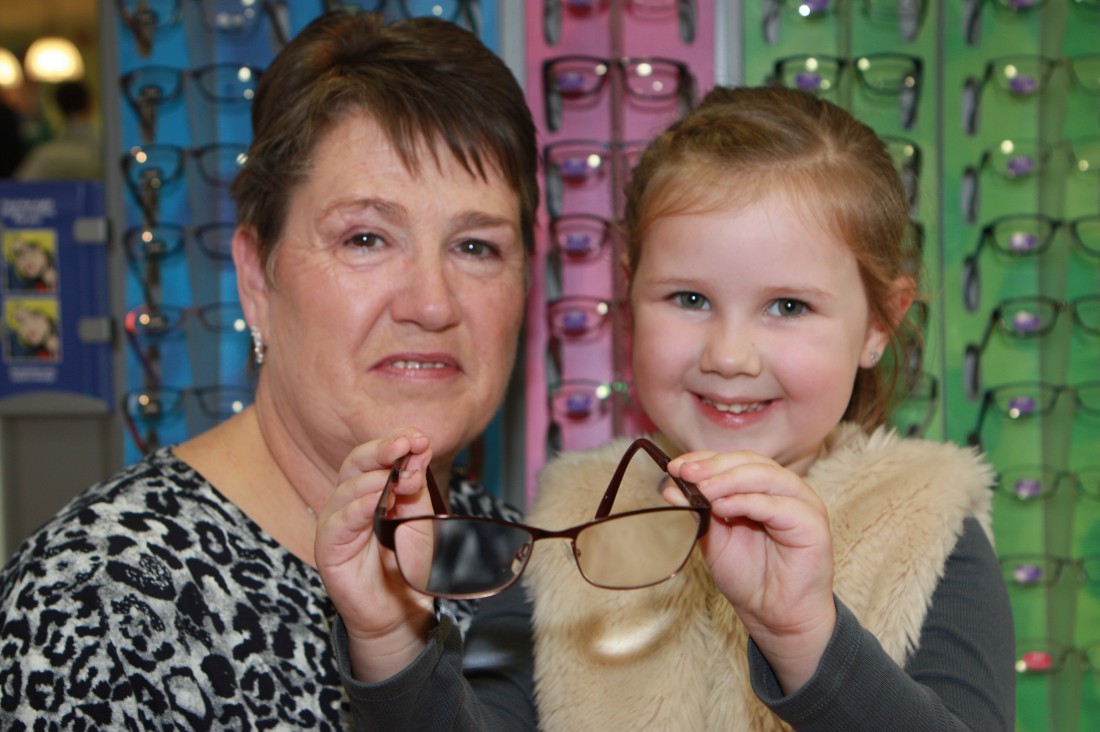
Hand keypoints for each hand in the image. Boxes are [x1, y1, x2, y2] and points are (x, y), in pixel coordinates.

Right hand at [314, 427, 434, 681]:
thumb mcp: (419, 518)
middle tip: (406, 443)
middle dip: (381, 450)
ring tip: (399, 474)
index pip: (374, 457)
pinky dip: (358, 508)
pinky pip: (338, 523)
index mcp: (367, 490)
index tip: (419, 438)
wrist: (400, 613)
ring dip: (375, 477)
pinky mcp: (329, 550)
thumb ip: (415, 486)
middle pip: (355, 464)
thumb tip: (419, 449)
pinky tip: (376, 500)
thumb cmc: (406, 565)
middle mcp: (347, 502)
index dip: (394, 443)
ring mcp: (335, 525)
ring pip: (346, 489)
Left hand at [667, 450, 835, 692]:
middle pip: (749, 461)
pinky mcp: (812, 523)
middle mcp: (785, 490)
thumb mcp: (715, 538)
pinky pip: (777, 504)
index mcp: (764, 488)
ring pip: (764, 475)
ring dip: (728, 479)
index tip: (675, 467)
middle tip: (686, 474)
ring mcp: (802, 503)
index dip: (705, 459)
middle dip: (713, 466)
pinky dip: (747, 501)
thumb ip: (699, 511)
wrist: (774, 615)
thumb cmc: (750, 577)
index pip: (734, 460)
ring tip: (702, 489)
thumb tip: (671, 487)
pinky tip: (723, 506)